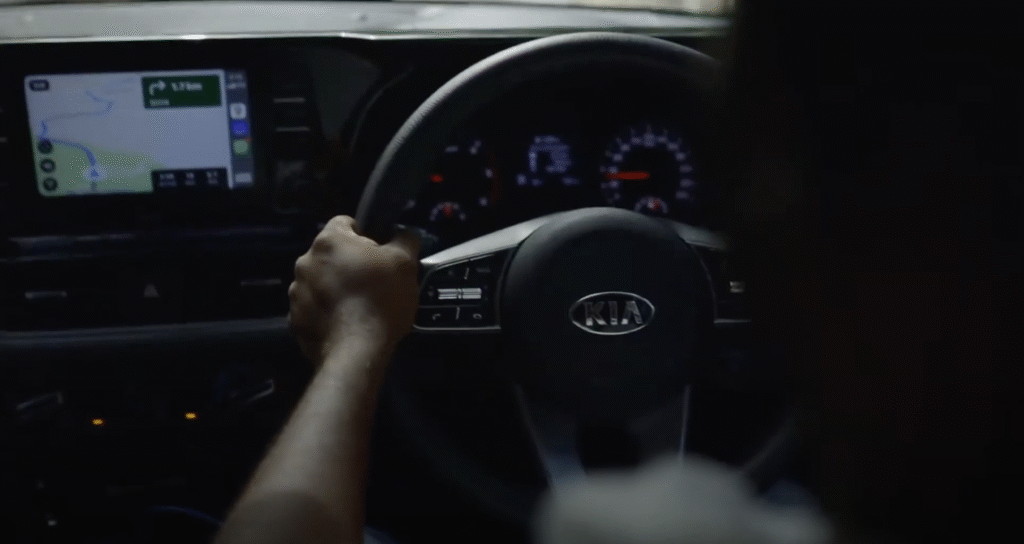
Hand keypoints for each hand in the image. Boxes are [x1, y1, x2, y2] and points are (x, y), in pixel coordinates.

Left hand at [288, 216, 419, 366]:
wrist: (356, 350)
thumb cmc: (381, 299)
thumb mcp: (405, 263)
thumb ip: (405, 240)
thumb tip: (403, 234)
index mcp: (329, 241)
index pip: (344, 222)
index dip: (364, 234)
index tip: (378, 252)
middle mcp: (305, 261)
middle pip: (330, 254)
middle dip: (347, 263)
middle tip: (371, 281)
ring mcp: (295, 292)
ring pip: (318, 281)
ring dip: (334, 287)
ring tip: (356, 306)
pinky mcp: (293, 320)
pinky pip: (312, 308)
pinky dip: (325, 312)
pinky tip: (344, 324)